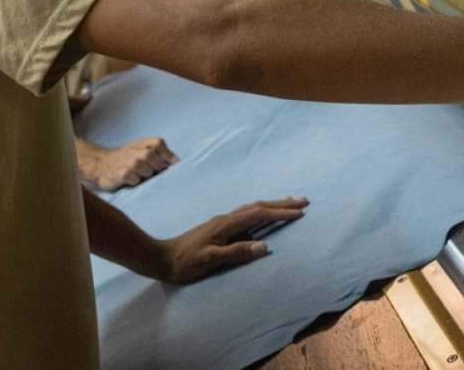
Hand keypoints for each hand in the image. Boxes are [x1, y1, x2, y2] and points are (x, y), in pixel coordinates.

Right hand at [76, 137, 177, 190]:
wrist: (100, 165)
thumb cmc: (125, 159)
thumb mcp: (139, 150)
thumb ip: (157, 153)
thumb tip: (177, 161)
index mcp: (140, 143)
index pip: (158, 142)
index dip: (168, 153)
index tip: (174, 164)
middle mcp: (132, 151)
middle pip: (151, 155)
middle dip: (158, 166)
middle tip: (156, 172)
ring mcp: (125, 162)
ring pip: (144, 168)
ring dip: (147, 174)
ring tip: (143, 176)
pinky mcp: (119, 174)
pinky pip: (134, 178)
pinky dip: (136, 181)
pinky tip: (133, 180)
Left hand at [153, 197, 308, 283]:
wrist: (161, 258)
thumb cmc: (185, 263)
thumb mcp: (211, 260)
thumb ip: (236, 253)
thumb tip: (264, 247)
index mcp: (226, 224)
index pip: (259, 214)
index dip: (280, 212)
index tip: (300, 212)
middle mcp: (226, 218)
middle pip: (258, 206)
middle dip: (281, 203)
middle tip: (303, 200)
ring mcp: (222, 221)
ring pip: (252, 208)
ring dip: (271, 204)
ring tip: (288, 203)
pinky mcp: (219, 227)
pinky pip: (246, 213)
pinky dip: (260, 210)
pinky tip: (261, 214)